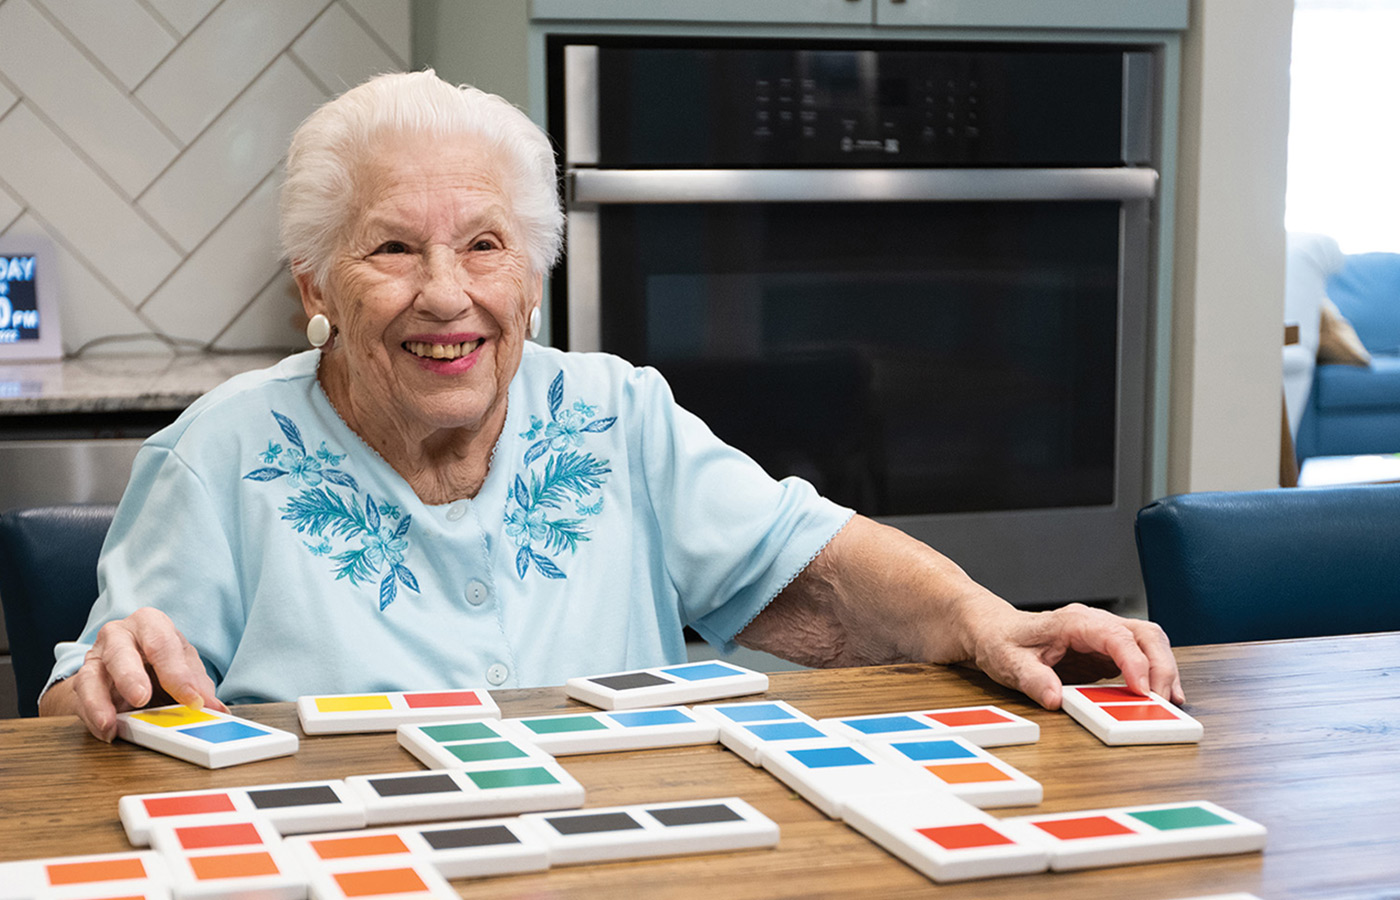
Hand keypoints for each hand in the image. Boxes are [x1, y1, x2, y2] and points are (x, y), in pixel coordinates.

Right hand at [38, 607, 225, 740]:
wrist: (129, 669)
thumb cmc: (160, 661)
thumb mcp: (184, 668)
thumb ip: (198, 687)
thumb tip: (216, 708)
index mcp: (150, 624)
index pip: (162, 644)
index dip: (178, 674)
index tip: (193, 700)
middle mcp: (118, 636)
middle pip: (119, 652)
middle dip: (130, 676)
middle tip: (141, 699)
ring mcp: (96, 658)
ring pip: (91, 676)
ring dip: (99, 702)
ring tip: (110, 723)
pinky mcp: (81, 683)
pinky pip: (81, 700)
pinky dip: (92, 718)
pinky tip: (106, 731)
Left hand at [968, 602, 1183, 709]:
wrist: (994, 631)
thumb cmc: (1001, 641)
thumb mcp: (1008, 662)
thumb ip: (1032, 679)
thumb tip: (1055, 698)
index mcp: (1073, 621)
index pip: (1115, 635)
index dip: (1134, 662)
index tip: (1142, 690)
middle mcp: (1094, 623)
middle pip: (1144, 634)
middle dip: (1161, 666)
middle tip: (1164, 702)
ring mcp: (1104, 635)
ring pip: (1149, 642)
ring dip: (1164, 670)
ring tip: (1171, 702)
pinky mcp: (1107, 651)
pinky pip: (1141, 657)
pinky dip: (1156, 674)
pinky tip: (1160, 697)